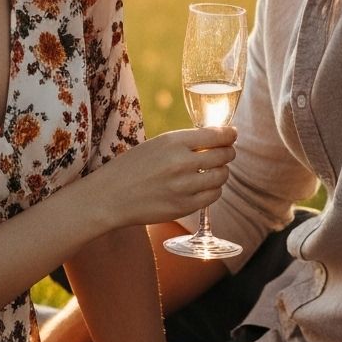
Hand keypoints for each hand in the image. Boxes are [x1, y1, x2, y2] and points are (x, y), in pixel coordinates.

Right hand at [87, 126, 235, 231]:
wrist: (109, 197)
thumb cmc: (131, 167)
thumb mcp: (156, 144)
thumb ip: (185, 142)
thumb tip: (216, 138)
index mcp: (173, 142)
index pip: (216, 135)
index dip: (229, 134)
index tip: (232, 134)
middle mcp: (182, 163)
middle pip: (224, 155)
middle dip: (228, 152)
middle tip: (225, 152)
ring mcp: (184, 187)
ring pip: (222, 177)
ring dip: (221, 172)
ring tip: (213, 170)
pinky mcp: (184, 207)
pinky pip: (213, 196)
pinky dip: (213, 190)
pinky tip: (204, 186)